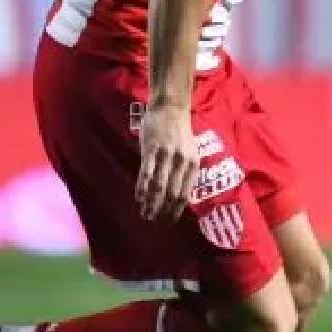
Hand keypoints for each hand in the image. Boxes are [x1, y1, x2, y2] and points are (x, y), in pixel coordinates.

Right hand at [134, 102, 196, 221]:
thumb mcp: (190, 153)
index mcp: (193, 164)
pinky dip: (142, 187)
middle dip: (161, 210)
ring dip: (150, 203)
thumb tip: (180, 198)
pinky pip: (146, 173)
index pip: (185, 194)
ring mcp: (166, 156)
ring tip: (144, 213)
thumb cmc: (180, 134)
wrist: (170, 110)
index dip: (176, 210)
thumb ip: (185, 173)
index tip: (168, 222)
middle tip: (152, 220)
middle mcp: (182, 162)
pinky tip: (138, 198)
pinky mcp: (151, 150)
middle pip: (171, 194)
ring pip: (158, 186)